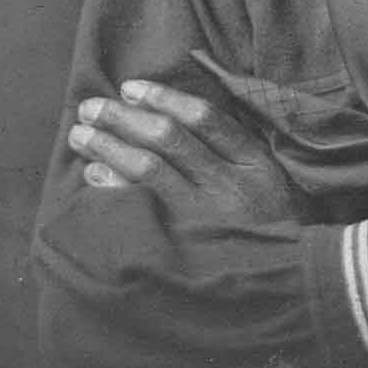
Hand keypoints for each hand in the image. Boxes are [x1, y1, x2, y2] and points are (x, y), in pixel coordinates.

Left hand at [68, 80, 301, 224]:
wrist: (287, 280)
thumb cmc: (272, 222)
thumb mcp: (269, 177)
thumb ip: (234, 147)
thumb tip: (178, 111)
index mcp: (253, 161)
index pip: (204, 117)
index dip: (163, 98)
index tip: (130, 87)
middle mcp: (228, 184)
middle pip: (169, 138)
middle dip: (124, 117)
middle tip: (91, 106)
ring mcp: (204, 217)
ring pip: (149, 168)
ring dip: (109, 146)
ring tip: (81, 134)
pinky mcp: (183, 246)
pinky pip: (141, 208)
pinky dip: (115, 186)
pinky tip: (94, 173)